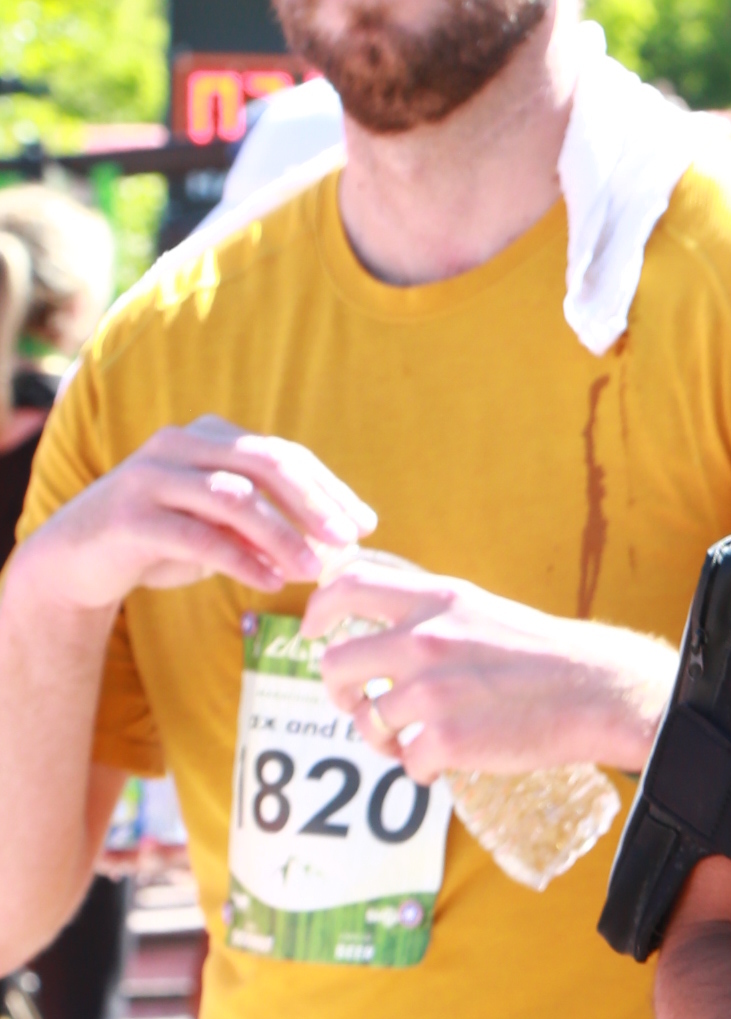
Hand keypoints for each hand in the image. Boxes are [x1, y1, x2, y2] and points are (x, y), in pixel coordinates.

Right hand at [8, 418, 371, 615]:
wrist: (76, 558)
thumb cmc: (162, 539)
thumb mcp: (220, 528)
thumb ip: (267, 526)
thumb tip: (336, 547)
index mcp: (208, 436)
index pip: (282, 455)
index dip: (329, 488)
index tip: (366, 524)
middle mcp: (178, 444)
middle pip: (264, 463)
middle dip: (314, 502)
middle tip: (350, 540)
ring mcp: (150, 477)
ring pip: (233, 498)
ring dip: (282, 535)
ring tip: (315, 570)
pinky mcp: (129, 517)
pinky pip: (196, 536)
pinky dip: (241, 560)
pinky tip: (271, 583)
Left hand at [300, 549, 675, 778]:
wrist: (594, 692)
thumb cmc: (542, 655)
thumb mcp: (481, 610)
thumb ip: (431, 614)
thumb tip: (381, 631)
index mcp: (435, 600)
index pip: (348, 586)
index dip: (318, 609)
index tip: (312, 632)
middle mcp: (424, 640)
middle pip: (335, 665)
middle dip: (337, 692)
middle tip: (355, 703)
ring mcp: (430, 693)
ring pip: (369, 721)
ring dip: (383, 739)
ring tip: (413, 742)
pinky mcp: (444, 740)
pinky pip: (406, 763)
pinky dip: (423, 769)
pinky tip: (448, 762)